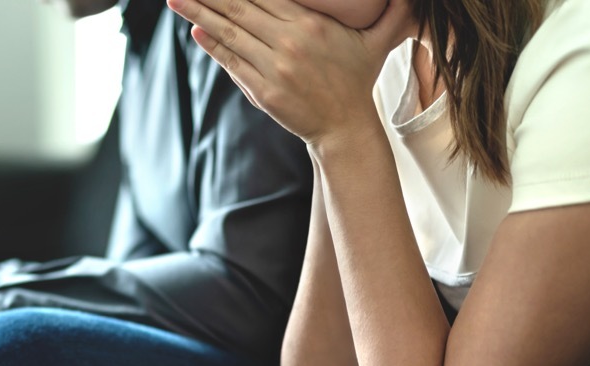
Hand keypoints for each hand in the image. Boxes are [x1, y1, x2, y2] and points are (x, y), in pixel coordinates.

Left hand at [166, 0, 412, 145]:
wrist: (345, 129)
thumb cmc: (357, 81)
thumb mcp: (378, 41)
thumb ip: (393, 11)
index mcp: (311, 24)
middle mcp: (289, 43)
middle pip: (240, 6)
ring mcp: (274, 68)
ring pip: (230, 32)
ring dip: (199, 13)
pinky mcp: (262, 91)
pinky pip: (232, 62)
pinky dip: (213, 45)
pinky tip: (196, 29)